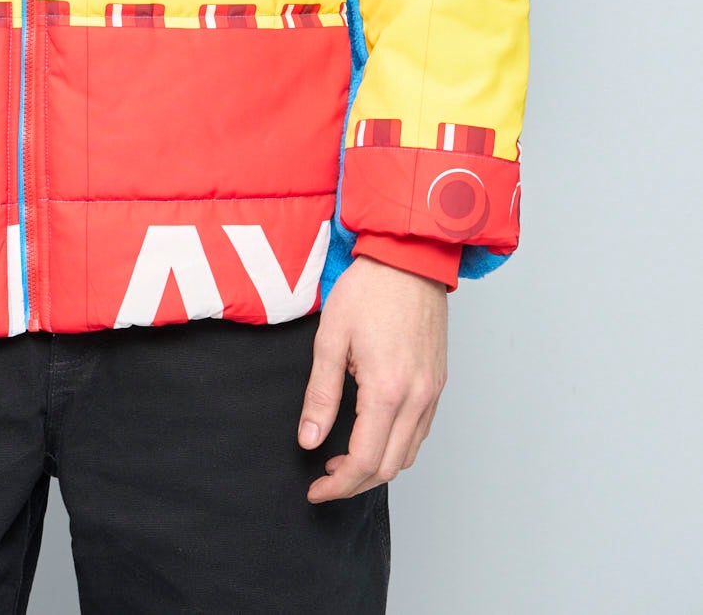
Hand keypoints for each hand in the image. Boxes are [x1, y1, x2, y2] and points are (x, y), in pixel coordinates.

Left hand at [297, 255, 446, 502]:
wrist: (410, 258)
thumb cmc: (368, 290)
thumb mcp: (331, 338)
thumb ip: (320, 394)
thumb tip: (309, 440)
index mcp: (387, 390)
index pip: (363, 461)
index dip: (337, 485)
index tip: (315, 490)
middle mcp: (417, 398)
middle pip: (388, 468)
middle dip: (354, 484)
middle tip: (324, 481)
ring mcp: (432, 392)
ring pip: (408, 455)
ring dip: (376, 468)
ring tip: (343, 461)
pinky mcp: (438, 383)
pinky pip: (420, 432)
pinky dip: (396, 447)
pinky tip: (372, 435)